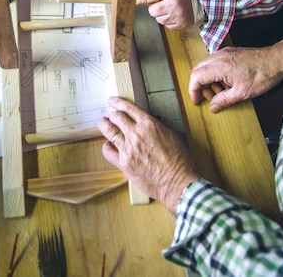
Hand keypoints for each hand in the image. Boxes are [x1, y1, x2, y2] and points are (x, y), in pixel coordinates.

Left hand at [98, 96, 199, 213]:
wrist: (177, 182)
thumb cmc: (179, 160)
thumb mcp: (170, 135)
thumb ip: (154, 127)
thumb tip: (144, 124)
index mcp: (149, 124)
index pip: (128, 108)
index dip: (117, 102)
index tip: (112, 101)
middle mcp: (136, 133)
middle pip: (116, 117)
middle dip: (112, 116)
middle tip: (111, 117)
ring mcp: (128, 149)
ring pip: (108, 131)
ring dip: (105, 126)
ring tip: (104, 125)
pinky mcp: (124, 163)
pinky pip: (107, 151)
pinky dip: (107, 146)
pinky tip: (109, 146)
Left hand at [135, 0, 193, 29]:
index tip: (132, 1)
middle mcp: (173, 4)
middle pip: (152, 11)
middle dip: (155, 7)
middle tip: (163, 2)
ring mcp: (177, 16)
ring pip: (158, 19)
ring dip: (162, 14)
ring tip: (171, 7)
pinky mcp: (180, 24)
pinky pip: (166, 25)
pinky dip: (169, 20)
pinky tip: (175, 13)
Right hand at [189, 35, 282, 112]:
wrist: (277, 60)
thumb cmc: (263, 75)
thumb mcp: (242, 93)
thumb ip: (224, 100)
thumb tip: (212, 107)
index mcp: (219, 66)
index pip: (196, 77)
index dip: (193, 91)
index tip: (197, 101)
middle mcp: (218, 56)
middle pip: (198, 70)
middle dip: (200, 86)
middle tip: (210, 98)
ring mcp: (224, 53)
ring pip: (205, 67)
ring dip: (208, 81)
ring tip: (221, 92)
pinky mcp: (229, 53)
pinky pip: (214, 63)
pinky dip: (215, 75)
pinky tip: (226, 84)